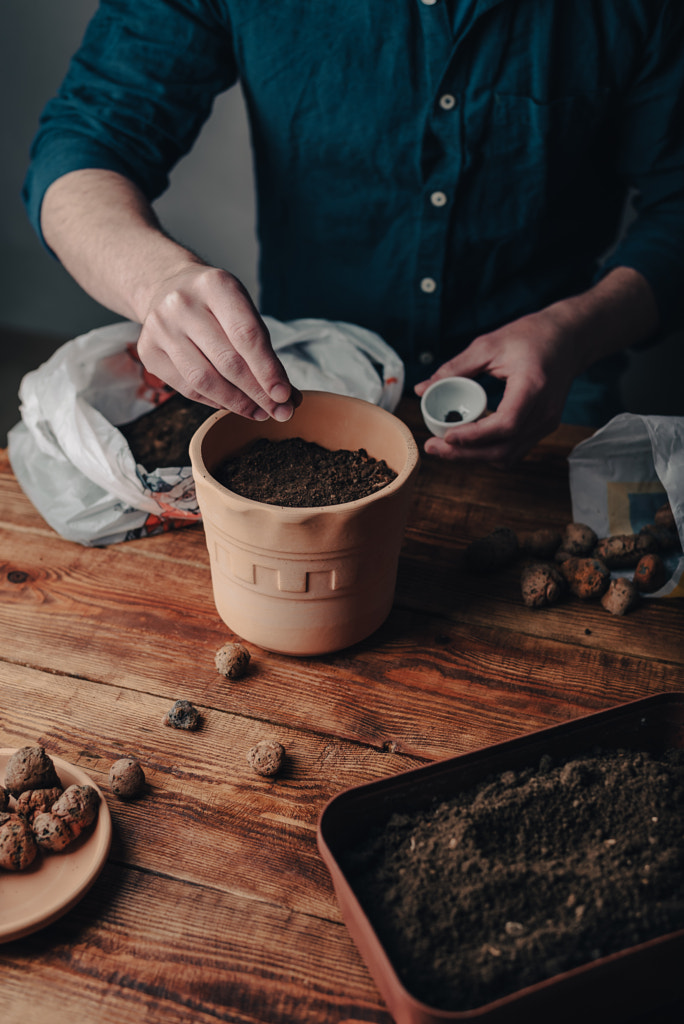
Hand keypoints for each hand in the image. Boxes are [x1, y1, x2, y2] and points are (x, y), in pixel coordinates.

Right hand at [137, 263, 300, 420]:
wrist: (167, 287)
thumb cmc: (215, 303)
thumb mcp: (242, 309)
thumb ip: (263, 348)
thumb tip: (286, 394)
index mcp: (215, 285)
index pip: (247, 335)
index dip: (268, 370)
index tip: (285, 396)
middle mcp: (182, 304)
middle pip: (227, 361)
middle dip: (258, 393)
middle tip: (279, 412)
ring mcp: (160, 327)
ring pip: (204, 380)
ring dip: (236, 403)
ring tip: (258, 413)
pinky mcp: (148, 351)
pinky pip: (186, 388)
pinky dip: (213, 401)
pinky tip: (231, 404)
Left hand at [414, 307, 583, 464]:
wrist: (568, 339)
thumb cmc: (531, 336)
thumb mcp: (489, 345)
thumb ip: (455, 368)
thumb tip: (422, 389)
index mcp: (533, 388)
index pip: (505, 424)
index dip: (474, 436)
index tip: (446, 436)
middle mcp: (544, 412)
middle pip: (503, 449)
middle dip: (465, 454)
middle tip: (433, 448)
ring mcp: (546, 423)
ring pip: (508, 455)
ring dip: (475, 457)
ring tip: (445, 448)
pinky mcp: (542, 427)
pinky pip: (514, 450)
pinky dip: (489, 452)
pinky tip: (467, 444)